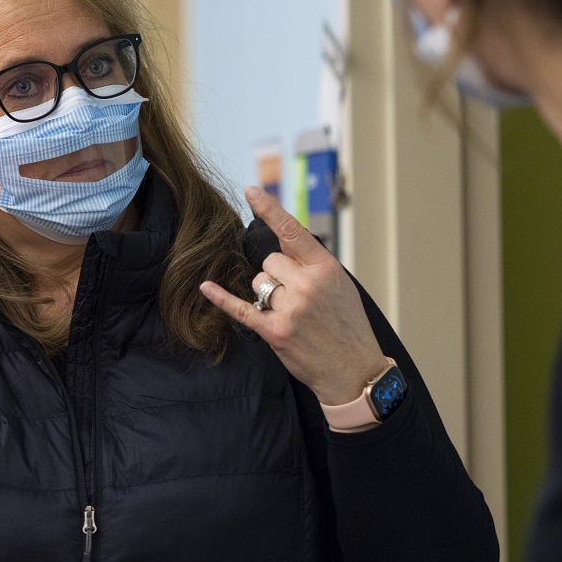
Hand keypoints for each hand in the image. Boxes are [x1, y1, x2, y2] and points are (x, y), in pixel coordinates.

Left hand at [200, 186, 388, 405]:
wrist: (355, 371)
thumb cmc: (349, 327)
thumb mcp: (342, 286)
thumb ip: (313, 264)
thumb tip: (285, 243)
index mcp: (325, 268)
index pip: (292, 231)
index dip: (269, 209)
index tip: (250, 191)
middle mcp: (306, 285)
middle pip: (269, 261)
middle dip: (277, 274)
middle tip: (298, 296)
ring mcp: (290, 309)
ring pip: (259, 283)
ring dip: (268, 294)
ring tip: (293, 313)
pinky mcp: (275, 331)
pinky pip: (241, 309)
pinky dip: (221, 298)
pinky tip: (206, 286)